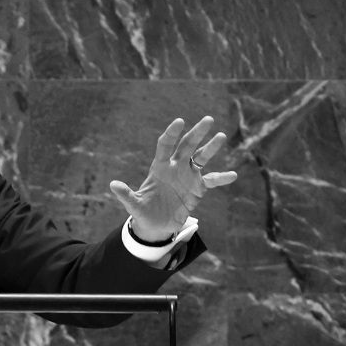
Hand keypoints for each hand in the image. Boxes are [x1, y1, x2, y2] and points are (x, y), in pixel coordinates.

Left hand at [109, 116, 236, 241]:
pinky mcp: (198, 188)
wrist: (156, 225)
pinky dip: (221, 178)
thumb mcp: (134, 206)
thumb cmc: (144, 213)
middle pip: (187, 146)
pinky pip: (212, 180)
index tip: (179, 122)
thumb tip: (113, 185)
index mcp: (160, 168)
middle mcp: (175, 168)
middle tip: (208, 120)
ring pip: (201, 157)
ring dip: (211, 148)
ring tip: (221, 136)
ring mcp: (188, 176)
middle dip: (196, 133)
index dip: (172, 134)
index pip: (166, 145)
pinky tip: (233, 175)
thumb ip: (126, 195)